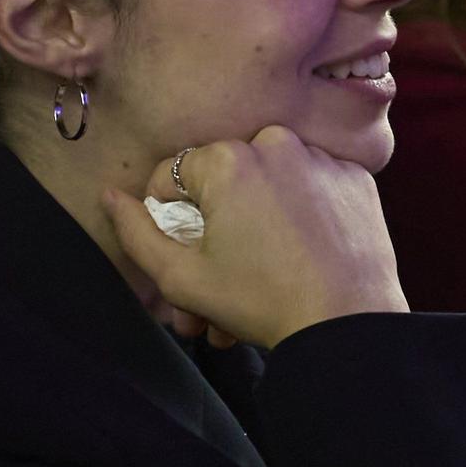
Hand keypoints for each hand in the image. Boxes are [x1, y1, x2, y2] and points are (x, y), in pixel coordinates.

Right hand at [101, 126, 408, 349]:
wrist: (348, 324)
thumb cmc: (262, 301)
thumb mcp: (181, 278)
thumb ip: (135, 233)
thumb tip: (110, 196)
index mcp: (226, 159)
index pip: (172, 178)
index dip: (169, 221)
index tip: (184, 256)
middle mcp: (274, 142)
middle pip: (224, 184)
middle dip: (214, 234)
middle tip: (217, 285)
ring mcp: (320, 158)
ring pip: (268, 186)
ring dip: (256, 227)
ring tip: (260, 281)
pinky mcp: (355, 178)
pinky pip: (312, 189)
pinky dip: (301, 218)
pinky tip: (301, 260)